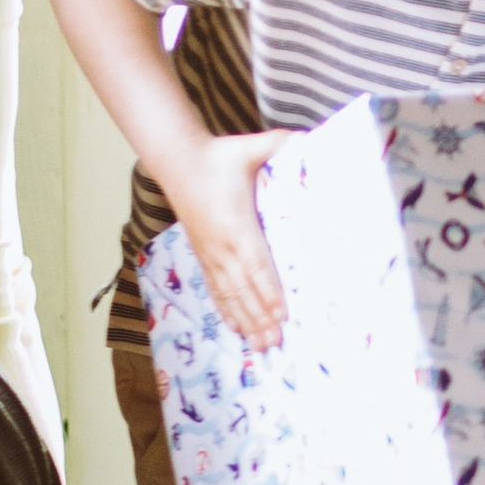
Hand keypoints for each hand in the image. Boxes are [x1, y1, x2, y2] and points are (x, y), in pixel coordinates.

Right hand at [164, 132, 292, 352]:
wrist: (178, 161)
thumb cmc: (218, 156)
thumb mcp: (251, 146)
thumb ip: (279, 144)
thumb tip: (306, 138)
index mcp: (237, 226)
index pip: (257, 265)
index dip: (269, 293)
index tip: (282, 315)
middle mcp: (222, 246)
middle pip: (244, 290)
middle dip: (260, 318)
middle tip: (277, 344)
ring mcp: (210, 254)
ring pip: (229, 296)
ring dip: (246, 322)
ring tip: (260, 346)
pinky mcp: (203, 255)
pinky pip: (215, 289)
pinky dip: (226, 310)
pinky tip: (234, 327)